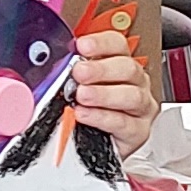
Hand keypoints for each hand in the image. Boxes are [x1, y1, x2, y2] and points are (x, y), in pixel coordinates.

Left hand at [70, 26, 156, 142]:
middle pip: (127, 68)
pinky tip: (85, 114)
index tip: (82, 46)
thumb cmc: (88, 111)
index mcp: (120, 65)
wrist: (96, 147)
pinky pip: (124, 123)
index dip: (102, 43)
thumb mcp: (78, 87)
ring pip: (131, 95)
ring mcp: (140, 108)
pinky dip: (103, 117)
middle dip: (101, 69)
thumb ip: (70, 74)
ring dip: (103, 94)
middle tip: (80, 73)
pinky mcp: (138, 132)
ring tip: (82, 96)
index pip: (118, 45)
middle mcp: (134, 83)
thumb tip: (50, 64)